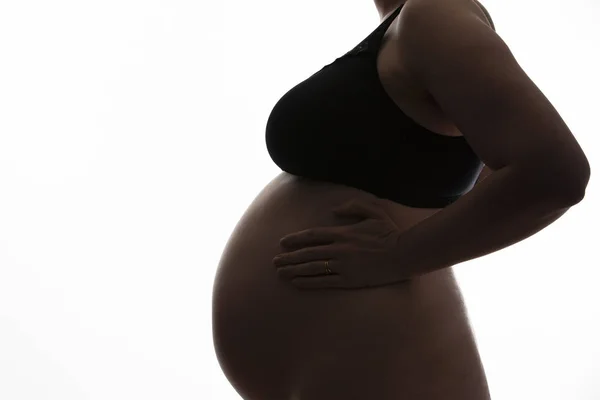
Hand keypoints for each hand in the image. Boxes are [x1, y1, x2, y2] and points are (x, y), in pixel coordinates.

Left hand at [273, 198, 410, 289]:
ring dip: (294, 270)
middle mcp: (339, 249)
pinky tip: (297, 282)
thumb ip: (353, 207)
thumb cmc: (390, 233)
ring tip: (280, 273)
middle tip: (274, 261)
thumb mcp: (374, 212)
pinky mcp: (349, 280)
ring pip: (312, 268)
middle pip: (307, 253)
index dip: (296, 239)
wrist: (404, 254)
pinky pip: (324, 281)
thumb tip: (335, 210)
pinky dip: (308, 282)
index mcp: (343, 233)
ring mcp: (343, 266)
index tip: (282, 242)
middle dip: (289, 257)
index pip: (313, 235)